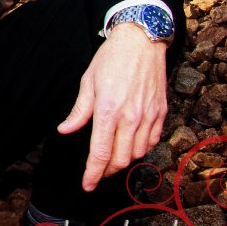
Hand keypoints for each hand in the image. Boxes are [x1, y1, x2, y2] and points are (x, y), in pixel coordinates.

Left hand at [56, 23, 168, 191]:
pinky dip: (141, 149)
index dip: (93, 174)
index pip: (101, 153)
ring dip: (124, 162)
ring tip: (112, 159)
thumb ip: (79, 111)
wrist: (141, 40)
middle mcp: (131, 117)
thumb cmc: (111, 59)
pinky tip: (131, 146)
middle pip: (121, 159)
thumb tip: (65, 130)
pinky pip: (153, 141)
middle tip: (97, 173)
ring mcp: (149, 115)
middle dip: (107, 172)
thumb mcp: (88, 82)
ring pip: (138, 154)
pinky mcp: (161, 112)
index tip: (87, 185)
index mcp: (108, 110)